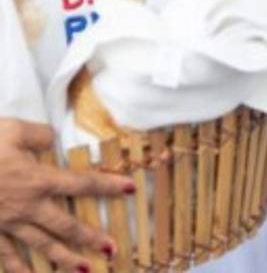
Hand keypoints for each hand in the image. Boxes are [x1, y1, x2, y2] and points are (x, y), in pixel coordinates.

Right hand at [0, 118, 130, 272]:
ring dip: (64, 259)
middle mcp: (27, 206)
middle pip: (65, 225)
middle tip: (112, 248)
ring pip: (40, 245)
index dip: (108, 186)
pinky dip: (16, 269)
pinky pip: (4, 256)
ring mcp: (6, 223)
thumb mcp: (12, 130)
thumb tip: (52, 139)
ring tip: (86, 271)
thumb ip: (38, 135)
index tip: (131, 189)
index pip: (82, 184)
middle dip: (90, 237)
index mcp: (38, 179)